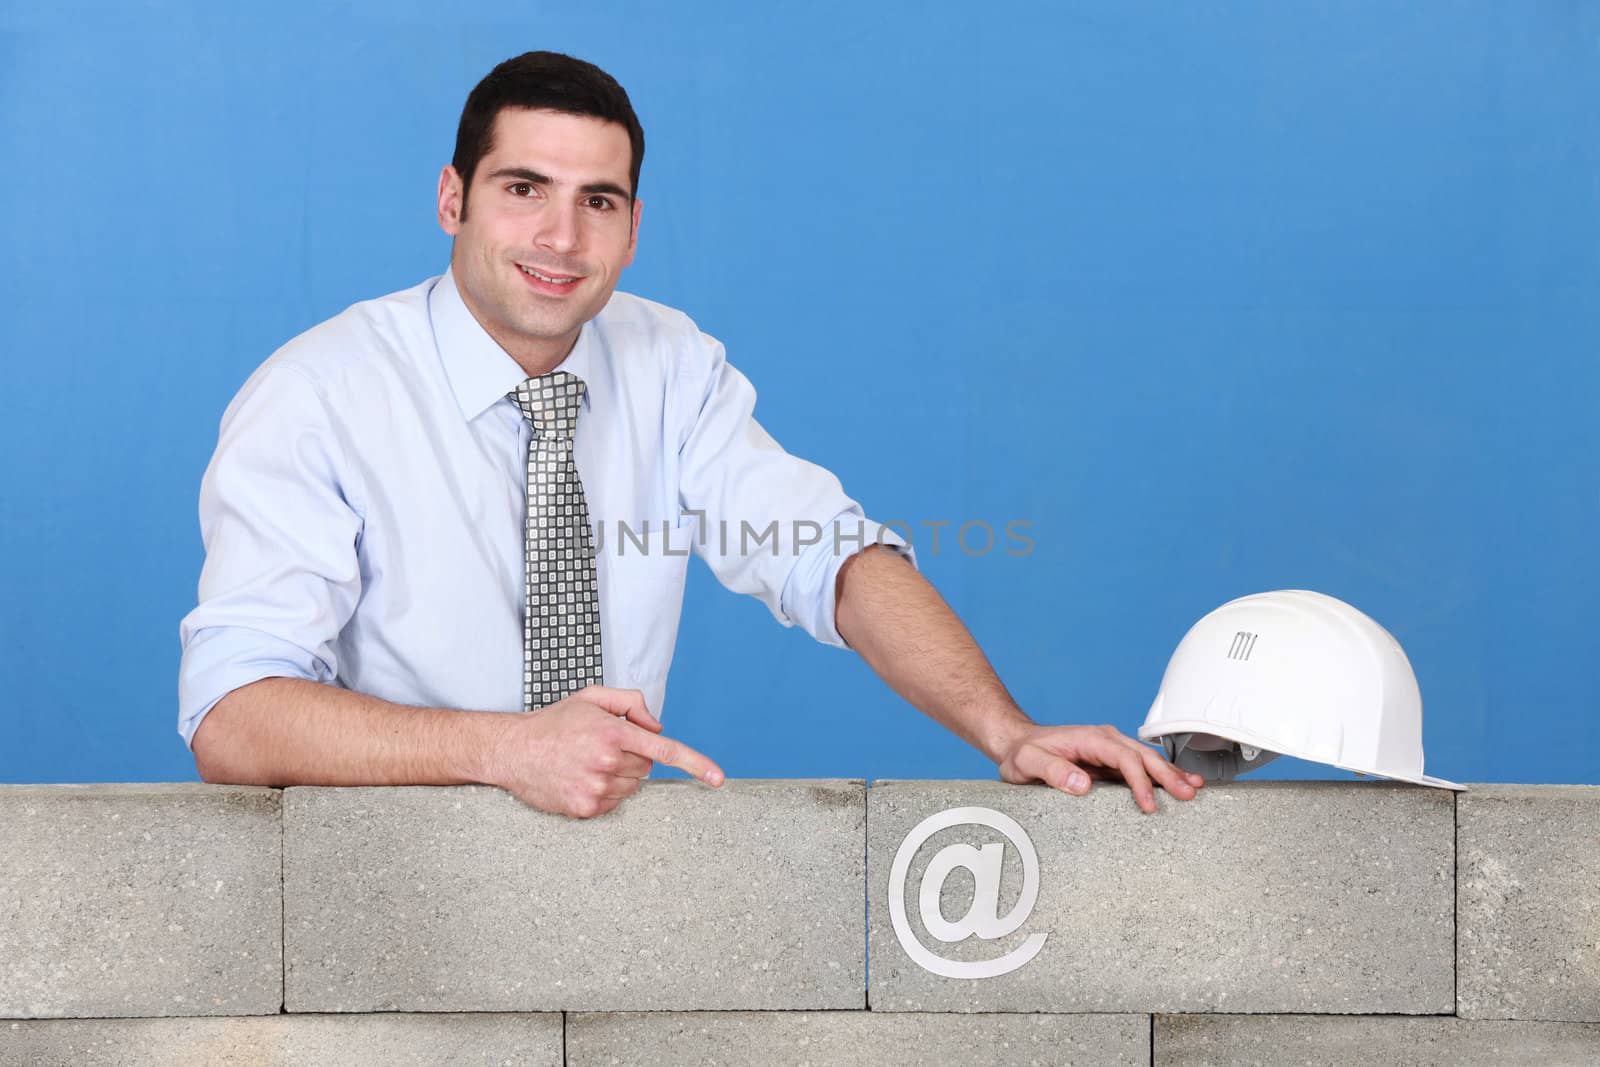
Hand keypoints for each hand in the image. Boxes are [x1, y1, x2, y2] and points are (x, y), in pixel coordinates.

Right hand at [482, 686, 724, 817]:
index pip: (663, 749)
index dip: (695, 763)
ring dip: (619, 775)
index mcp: (613, 733)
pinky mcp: (586, 808)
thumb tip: (657, 726)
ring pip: (632, 786)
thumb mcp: (593, 697)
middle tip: (602, 747)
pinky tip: (581, 777)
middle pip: (646, 766)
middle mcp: (607, 762)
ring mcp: (596, 788)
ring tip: (587, 762)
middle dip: (633, 756)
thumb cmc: (554, 723)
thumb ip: (631, 703)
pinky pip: (615, 802)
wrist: (513, 751)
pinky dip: (605, 791)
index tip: (718, 778)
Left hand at [996, 722, 1204, 813]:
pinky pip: (1140, 767)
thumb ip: (1052, 771)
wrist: (1017, 743)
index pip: (1123, 758)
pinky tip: (1178, 783)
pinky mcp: (1110, 763)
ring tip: (1194, 788)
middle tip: (1188, 794)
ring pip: (1147, 759)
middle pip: (1144, 756)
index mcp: (1090, 739)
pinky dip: (1161, 775)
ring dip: (1171, 773)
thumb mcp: (1028, 761)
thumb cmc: (1022, 752)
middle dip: (1168, 774)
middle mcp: (1105, 740)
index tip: (1148, 804)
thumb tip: (1082, 783)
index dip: (1139, 780)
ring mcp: (1110, 750)